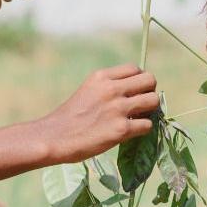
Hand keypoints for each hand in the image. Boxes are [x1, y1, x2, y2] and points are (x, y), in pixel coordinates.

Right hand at [38, 65, 159, 163]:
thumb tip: (133, 91)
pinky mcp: (121, 129)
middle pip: (150, 80)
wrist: (53, 137)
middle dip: (149, 92)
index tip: (134, 92)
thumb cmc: (69, 117)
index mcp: (101, 77)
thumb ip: (108, 86)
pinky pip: (147, 125)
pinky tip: (130, 133)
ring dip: (149, 111)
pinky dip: (142, 130)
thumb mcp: (88, 90)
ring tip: (137, 118)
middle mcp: (112, 89)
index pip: (135, 68)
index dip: (139, 81)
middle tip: (140, 105)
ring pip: (153, 101)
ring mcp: (118, 109)